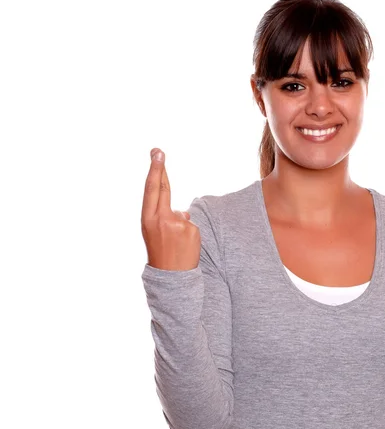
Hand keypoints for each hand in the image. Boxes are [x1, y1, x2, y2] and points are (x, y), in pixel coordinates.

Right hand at [141, 148, 200, 270]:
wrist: (172, 277)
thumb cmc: (162, 253)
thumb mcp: (155, 233)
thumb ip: (164, 216)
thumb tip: (182, 211)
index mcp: (148, 219)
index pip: (151, 190)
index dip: (154, 171)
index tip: (156, 155)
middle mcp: (161, 218)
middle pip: (163, 188)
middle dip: (160, 169)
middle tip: (158, 151)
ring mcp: (177, 223)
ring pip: (182, 214)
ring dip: (180, 226)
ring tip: (175, 243)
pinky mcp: (191, 229)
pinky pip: (191, 224)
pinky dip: (189, 233)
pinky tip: (185, 245)